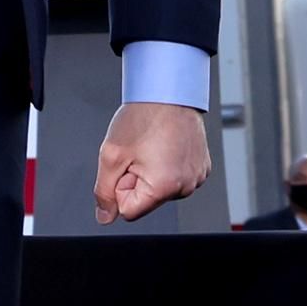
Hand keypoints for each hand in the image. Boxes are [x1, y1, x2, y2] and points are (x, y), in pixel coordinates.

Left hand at [93, 102, 209, 222]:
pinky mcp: (202, 166)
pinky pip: (177, 177)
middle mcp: (186, 186)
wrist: (170, 89)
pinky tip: (166, 144)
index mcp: (164, 187)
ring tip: (153, 145)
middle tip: (140, 152)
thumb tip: (105, 216)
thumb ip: (103, 192)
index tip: (127, 164)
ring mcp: (197, 176)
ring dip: (152, 172)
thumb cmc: (145, 115)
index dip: (121, 187)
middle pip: (147, 200)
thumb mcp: (112, 155)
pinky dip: (168, 165)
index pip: (129, 211)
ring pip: (161, 189)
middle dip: (137, 179)